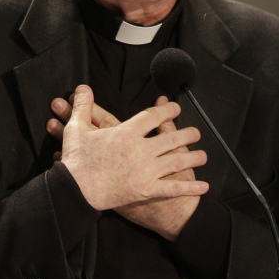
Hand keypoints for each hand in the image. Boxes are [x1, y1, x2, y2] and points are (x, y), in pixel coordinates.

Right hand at [56, 85, 207, 216]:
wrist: (75, 190)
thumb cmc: (76, 160)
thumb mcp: (77, 128)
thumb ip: (83, 106)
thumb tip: (83, 87)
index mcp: (126, 133)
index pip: (153, 117)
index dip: (167, 111)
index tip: (176, 108)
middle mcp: (140, 150)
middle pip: (171, 138)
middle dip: (187, 134)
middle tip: (196, 132)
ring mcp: (145, 171)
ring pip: (176, 161)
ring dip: (193, 157)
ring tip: (203, 154)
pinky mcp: (146, 190)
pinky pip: (173, 188)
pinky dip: (189, 187)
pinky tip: (203, 186)